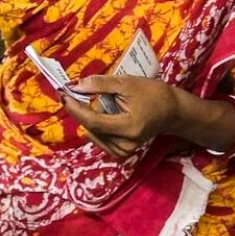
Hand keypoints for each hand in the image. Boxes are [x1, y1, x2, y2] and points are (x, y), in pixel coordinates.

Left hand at [59, 75, 183, 159]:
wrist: (171, 111)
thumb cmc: (151, 93)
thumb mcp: (126, 83)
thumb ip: (99, 84)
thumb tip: (74, 86)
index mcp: (128, 127)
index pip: (93, 121)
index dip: (75, 108)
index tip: (63, 94)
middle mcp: (125, 144)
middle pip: (91, 128)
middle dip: (82, 110)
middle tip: (79, 93)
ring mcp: (124, 151)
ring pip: (93, 134)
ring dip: (91, 118)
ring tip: (107, 105)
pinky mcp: (122, 153)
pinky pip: (99, 139)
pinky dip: (97, 126)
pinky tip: (107, 116)